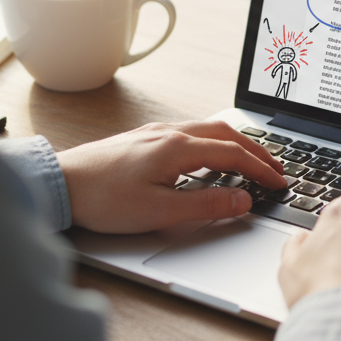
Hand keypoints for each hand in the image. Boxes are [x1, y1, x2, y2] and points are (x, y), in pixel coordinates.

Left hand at [57, 121, 285, 233]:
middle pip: (226, 134)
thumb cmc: (103, 198)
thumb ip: (205, 204)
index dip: (260, 169)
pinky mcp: (144, 138)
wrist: (61, 184)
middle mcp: (169, 133)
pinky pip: (191, 132)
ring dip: (236, 142)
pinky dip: (214, 141)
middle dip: (256, 150)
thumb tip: (242, 200)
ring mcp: (156, 132)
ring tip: (252, 159)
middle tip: (276, 167)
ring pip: (208, 129)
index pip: (233, 155)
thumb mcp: (159, 211)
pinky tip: (211, 154)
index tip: (279, 182)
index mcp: (177, 148)